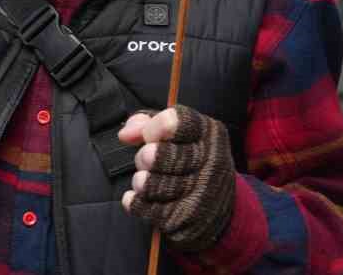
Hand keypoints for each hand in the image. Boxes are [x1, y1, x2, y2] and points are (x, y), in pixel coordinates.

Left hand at [119, 106, 236, 253]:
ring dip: (141, 182)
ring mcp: (203, 194)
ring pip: (158, 186)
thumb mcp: (174, 133)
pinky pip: (151, 210)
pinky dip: (135, 203)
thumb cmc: (187, 159)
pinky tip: (134, 198)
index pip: (178, 123)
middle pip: (167, 156)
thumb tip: (125, 135)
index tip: (148, 135)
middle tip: (143, 159)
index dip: (155, 128)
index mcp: (210, 134)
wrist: (217, 205)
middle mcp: (212, 162)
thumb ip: (146, 123)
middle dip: (145, 157)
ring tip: (141, 180)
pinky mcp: (190, 220)